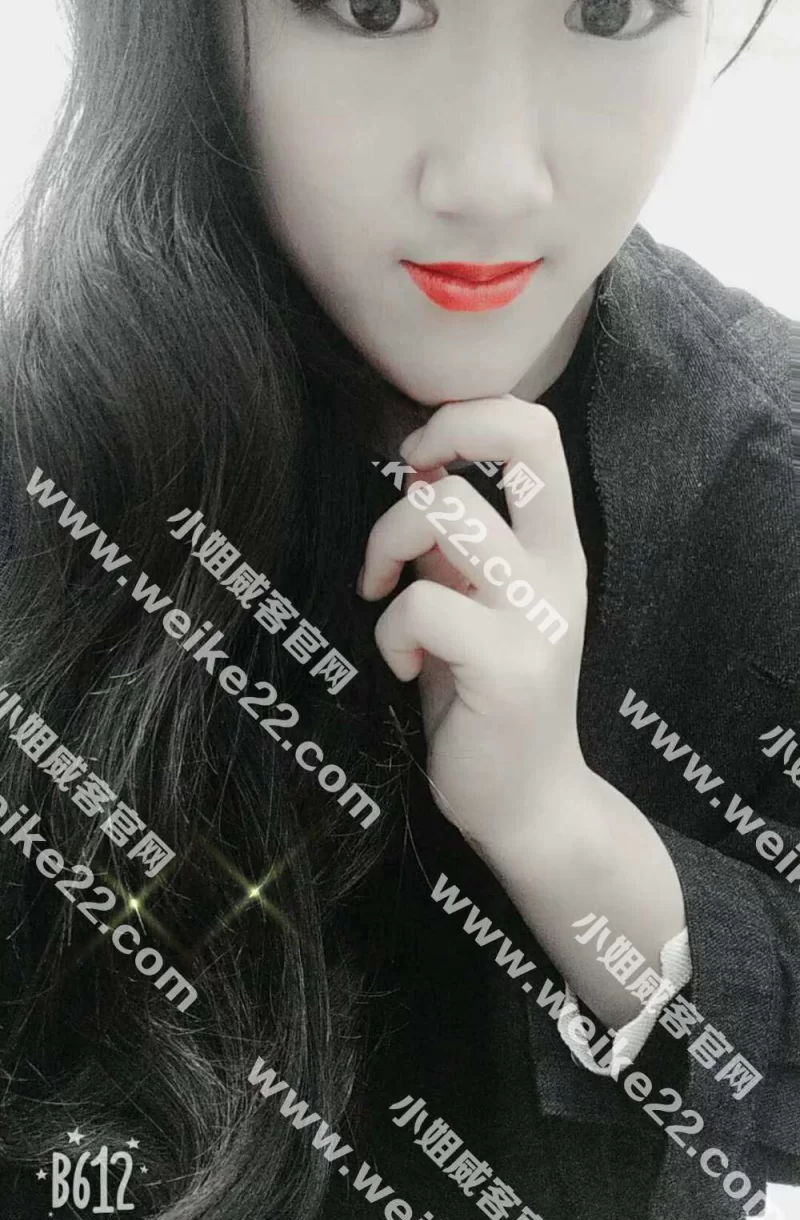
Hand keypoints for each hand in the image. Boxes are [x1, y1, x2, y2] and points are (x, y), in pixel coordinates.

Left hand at [358, 396, 588, 860]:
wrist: (529, 804)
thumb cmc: (487, 701)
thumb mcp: (476, 604)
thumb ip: (455, 546)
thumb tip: (413, 476)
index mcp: (553, 545)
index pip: (538, 430)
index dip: (471, 415)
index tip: (419, 458)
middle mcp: (558, 567)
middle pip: (517, 439)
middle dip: (435, 442)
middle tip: (401, 490)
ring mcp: (537, 615)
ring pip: (447, 508)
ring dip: (389, 543)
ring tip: (385, 597)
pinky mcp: (509, 666)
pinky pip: (421, 604)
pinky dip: (391, 631)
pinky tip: (406, 666)